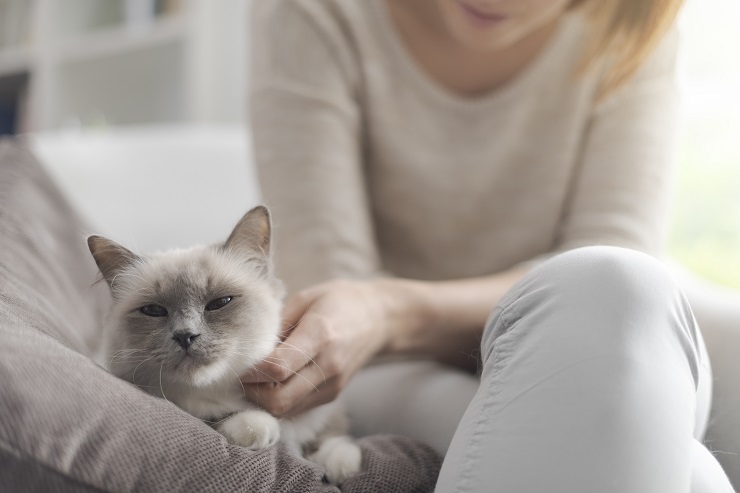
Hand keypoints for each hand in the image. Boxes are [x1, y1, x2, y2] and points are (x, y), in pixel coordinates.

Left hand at [241, 279, 400, 416]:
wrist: (380, 319)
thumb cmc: (340, 301)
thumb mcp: (306, 298)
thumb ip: (278, 323)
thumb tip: (250, 347)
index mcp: (319, 335)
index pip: (277, 367)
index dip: (251, 370)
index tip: (239, 361)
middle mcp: (328, 366)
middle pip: (279, 400)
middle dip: (253, 392)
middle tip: (243, 375)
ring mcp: (332, 384)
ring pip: (286, 410)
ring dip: (264, 399)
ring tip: (257, 378)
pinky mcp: (333, 394)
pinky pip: (297, 408)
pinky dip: (280, 401)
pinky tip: (275, 382)